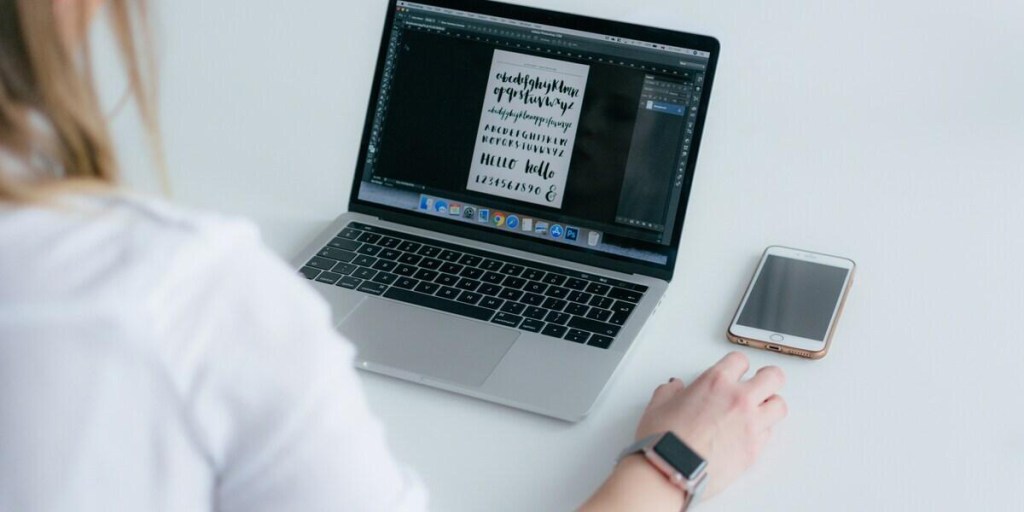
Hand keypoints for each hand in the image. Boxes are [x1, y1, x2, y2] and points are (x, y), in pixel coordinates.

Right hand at [635, 351, 787, 498]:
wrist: (672, 471)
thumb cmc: (664, 441)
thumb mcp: (658, 406)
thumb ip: (670, 392)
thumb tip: (674, 389)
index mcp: (715, 382)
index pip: (740, 360)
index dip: (738, 364)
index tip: (736, 370)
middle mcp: (738, 400)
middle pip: (773, 377)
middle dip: (768, 378)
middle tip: (762, 381)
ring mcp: (750, 425)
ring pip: (779, 406)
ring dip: (770, 406)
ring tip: (760, 410)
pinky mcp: (755, 450)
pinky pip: (770, 434)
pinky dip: (762, 432)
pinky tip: (750, 433)